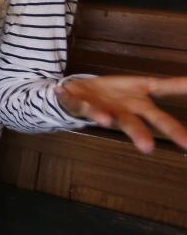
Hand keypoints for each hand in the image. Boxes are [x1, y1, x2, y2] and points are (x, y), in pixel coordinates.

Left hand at [56, 76, 186, 153]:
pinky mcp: (80, 105)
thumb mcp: (145, 85)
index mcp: (140, 103)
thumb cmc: (115, 93)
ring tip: (107, 121)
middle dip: (142, 135)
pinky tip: (61, 91)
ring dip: (103, 118)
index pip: (160, 113)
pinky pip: (76, 104)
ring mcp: (102, 109)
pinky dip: (67, 98)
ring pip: (107, 116)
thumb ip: (170, 86)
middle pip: (137, 122)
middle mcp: (123, 110)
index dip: (173, 126)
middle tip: (149, 148)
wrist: (82, 93)